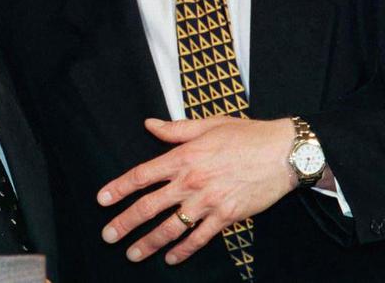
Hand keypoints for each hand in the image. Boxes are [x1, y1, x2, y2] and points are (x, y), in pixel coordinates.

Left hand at [97, 116, 295, 264]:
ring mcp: (208, 202)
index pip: (142, 175)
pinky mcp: (226, 216)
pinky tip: (171, 258)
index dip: (119, 188)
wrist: (282, 153)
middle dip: (126, 222)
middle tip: (109, 235)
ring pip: (171, 227)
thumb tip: (150, 125)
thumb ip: (176, 129)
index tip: (103, 199)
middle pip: (150, 206)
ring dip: (149, 243)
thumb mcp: (208, 125)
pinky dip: (184, 250)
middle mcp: (192, 181)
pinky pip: (200, 238)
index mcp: (184, 157)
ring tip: (133, 253)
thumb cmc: (247, 135)